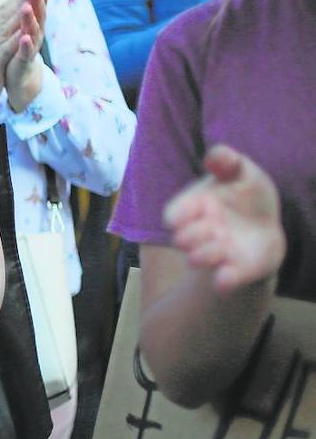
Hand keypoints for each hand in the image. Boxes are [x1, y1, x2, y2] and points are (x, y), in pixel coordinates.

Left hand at [3, 0, 49, 110]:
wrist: (19, 74)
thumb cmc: (21, 42)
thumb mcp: (22, 17)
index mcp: (35, 20)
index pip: (39, 1)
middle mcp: (37, 31)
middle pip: (40, 13)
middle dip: (38, 0)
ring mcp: (32, 46)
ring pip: (34, 31)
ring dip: (31, 19)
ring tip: (27, 8)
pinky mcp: (24, 60)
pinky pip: (26, 52)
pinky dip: (26, 44)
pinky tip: (25, 37)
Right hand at [164, 144, 285, 294]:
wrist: (265, 226)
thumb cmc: (246, 194)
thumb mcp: (241, 171)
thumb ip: (226, 160)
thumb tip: (213, 157)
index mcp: (195, 206)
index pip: (172, 215)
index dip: (178, 215)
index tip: (199, 207)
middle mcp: (200, 232)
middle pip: (181, 240)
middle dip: (192, 236)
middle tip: (213, 227)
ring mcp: (216, 253)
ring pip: (198, 260)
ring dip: (205, 255)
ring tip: (224, 244)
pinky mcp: (234, 271)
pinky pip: (224, 281)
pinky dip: (223, 281)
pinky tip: (226, 277)